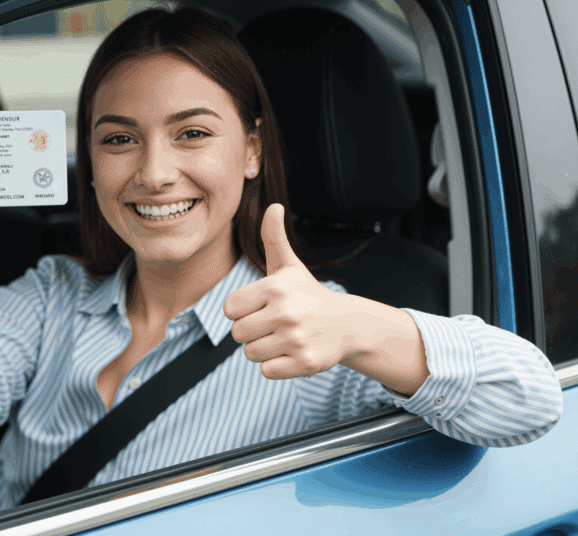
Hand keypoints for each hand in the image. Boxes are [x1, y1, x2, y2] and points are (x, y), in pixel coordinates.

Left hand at [223, 203, 358, 378]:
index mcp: (276, 287)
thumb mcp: (289, 266)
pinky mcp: (304, 363)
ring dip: (263, 349)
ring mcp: (296, 339)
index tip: (260, 307)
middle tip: (273, 325)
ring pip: (250, 353)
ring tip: (283, 338)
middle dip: (251, 331)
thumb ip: (273, 237)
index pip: (230, 309)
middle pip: (237, 334)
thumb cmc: (307, 294)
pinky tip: (291, 352)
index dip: (242, 310)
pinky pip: (266, 371)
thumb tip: (273, 206)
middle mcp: (286, 312)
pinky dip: (276, 365)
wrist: (347, 324)